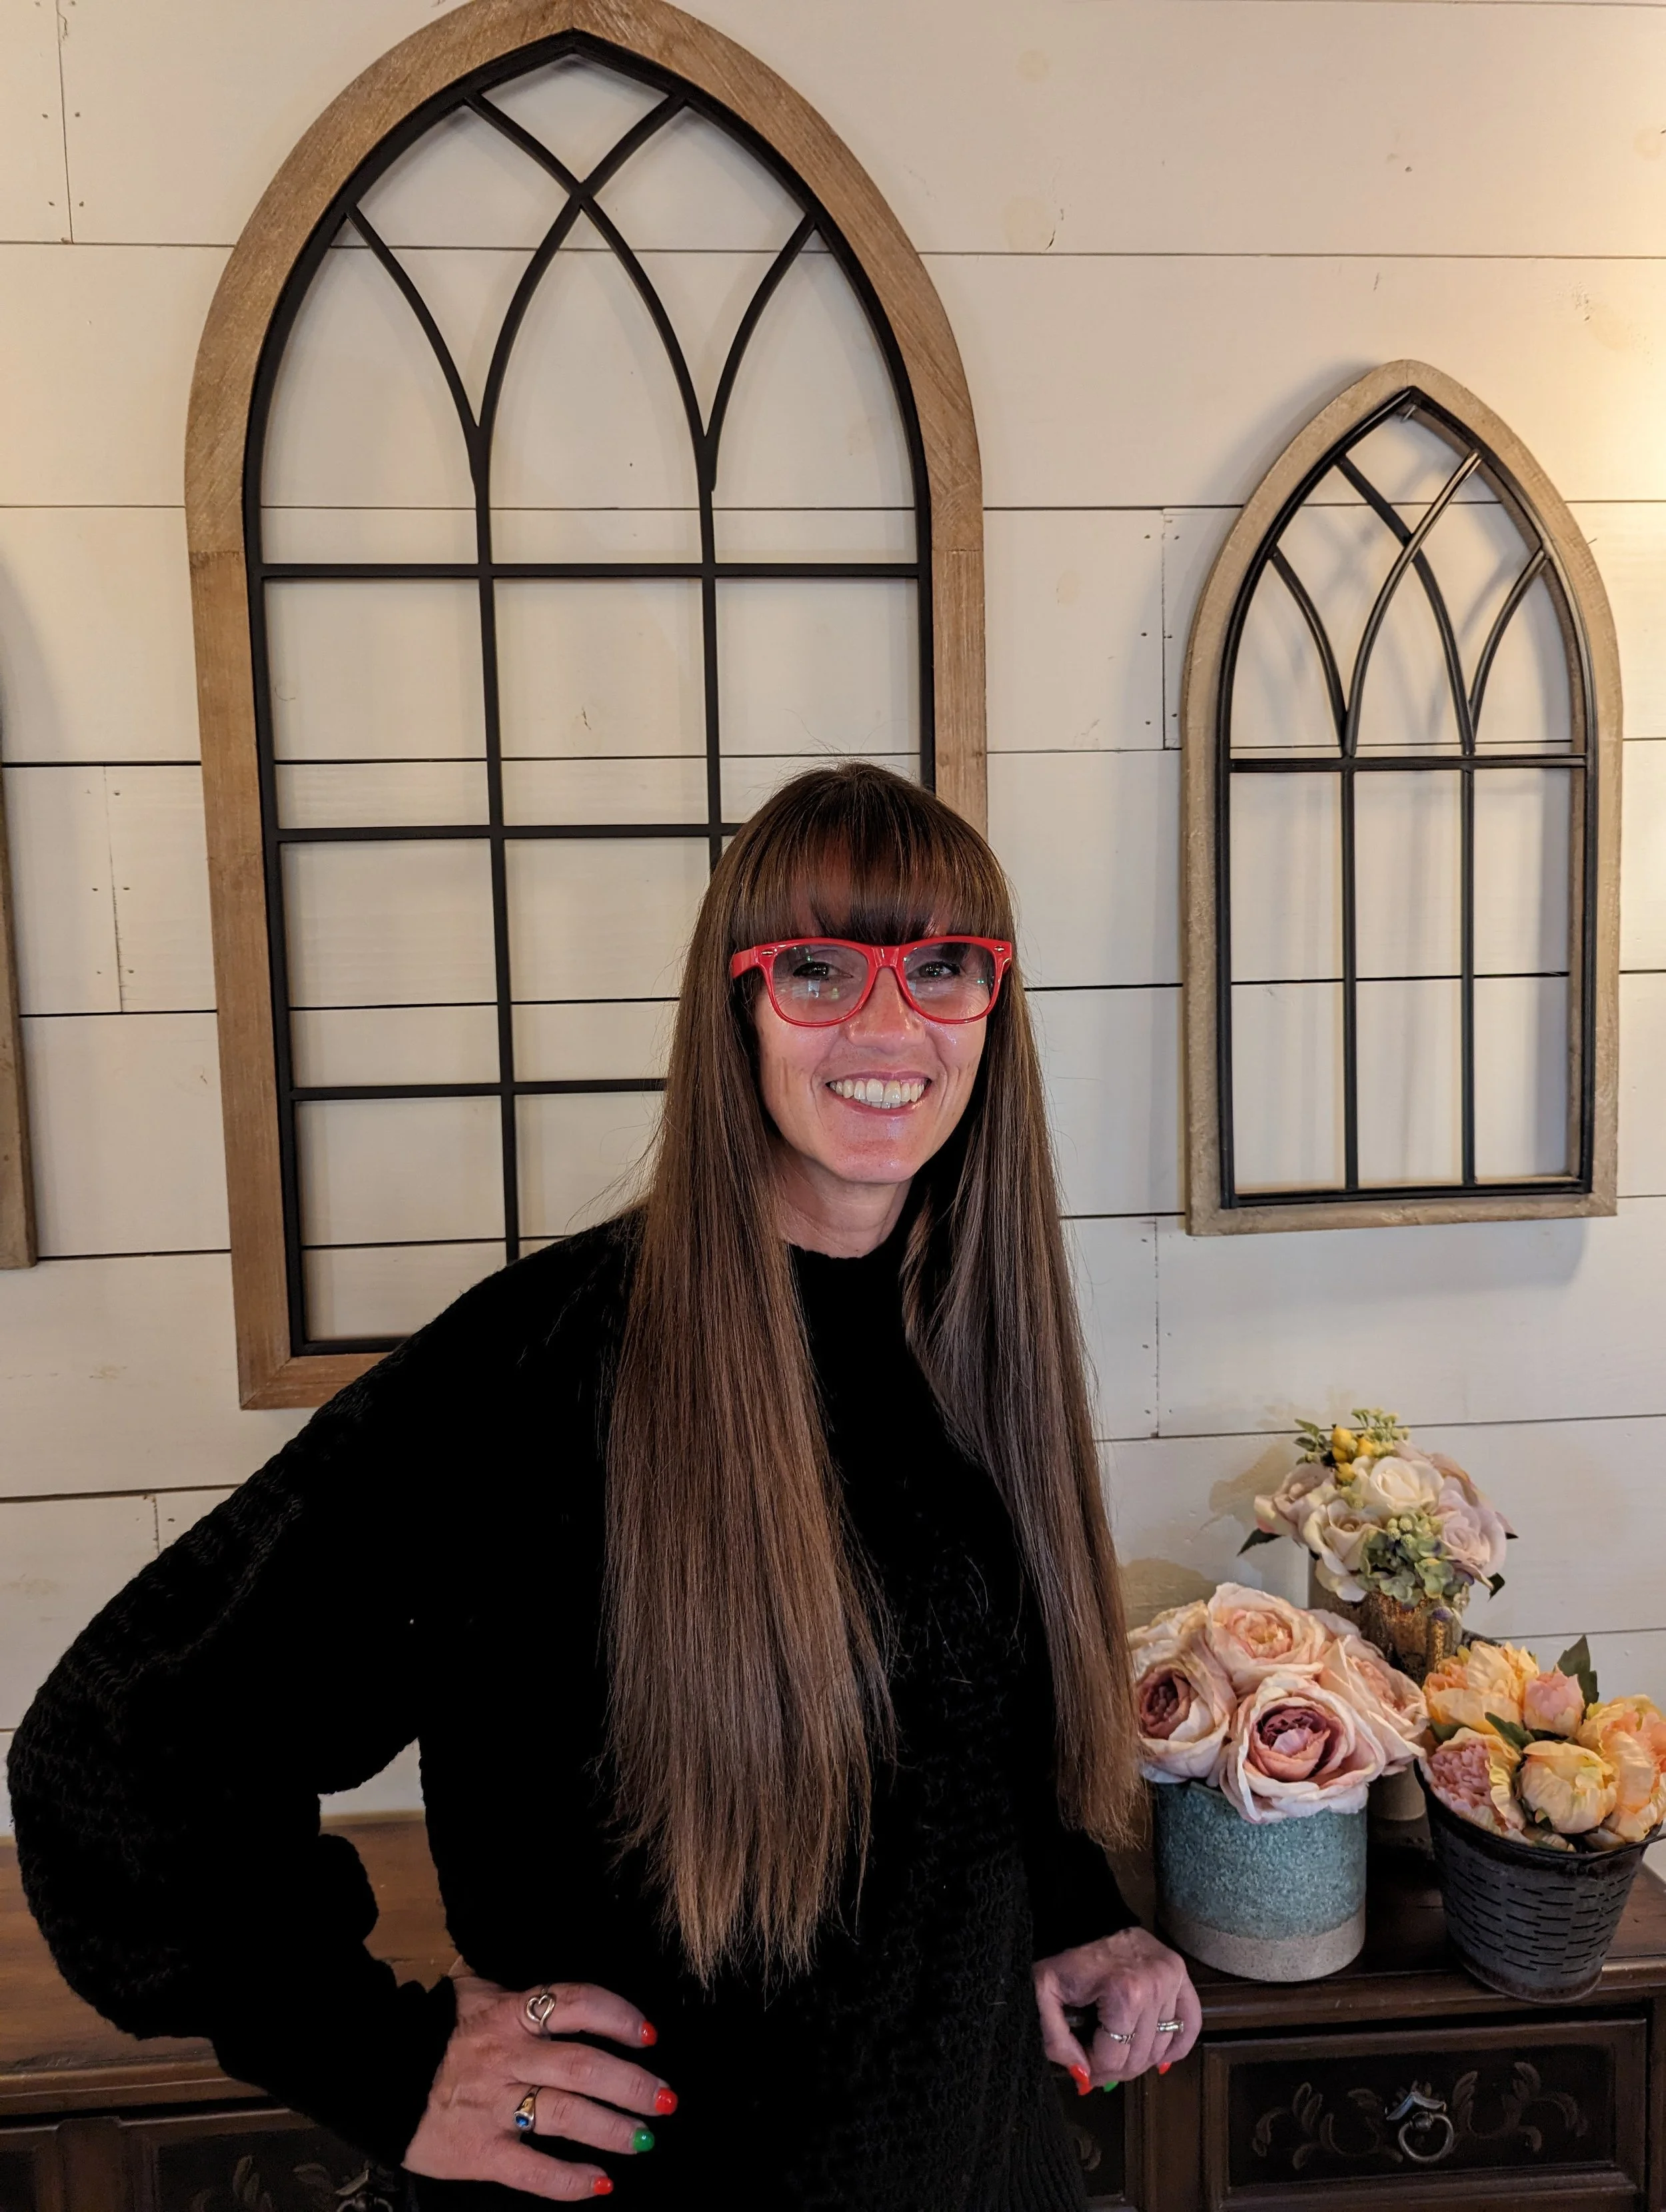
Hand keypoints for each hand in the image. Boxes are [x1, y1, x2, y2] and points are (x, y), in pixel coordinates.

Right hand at [404, 1975, 674, 2199]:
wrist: (374, 2074)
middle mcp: (507, 2055)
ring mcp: (493, 2105)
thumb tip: (560, 1990)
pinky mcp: (477, 2152)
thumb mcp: (472, 1992)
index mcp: (509, 2011)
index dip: (618, 2017)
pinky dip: (567, 2181)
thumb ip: (516, 1989)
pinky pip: (530, 2170)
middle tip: (665, 2099)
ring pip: (565, 2115)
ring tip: (644, 2139)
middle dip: (632, 2084)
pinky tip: (600, 2184)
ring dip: (612, 2129)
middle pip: (582, 2066)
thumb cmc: (433, 2032)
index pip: (576, 2004)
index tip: (649, 2035)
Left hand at [1032, 1926, 1200, 2090]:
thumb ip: (1056, 2040)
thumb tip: (1084, 2076)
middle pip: (1139, 2057)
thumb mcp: (1043, 1994)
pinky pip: (1190, 2021)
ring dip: (1140, 2057)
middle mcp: (1154, 1987)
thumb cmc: (1062, 1955)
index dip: (1093, 2070)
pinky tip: (1162, 2057)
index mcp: (1124, 1993)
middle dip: (1115, 2067)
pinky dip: (1178, 2044)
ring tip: (1119, 2050)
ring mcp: (1171, 1979)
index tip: (1081, 2064)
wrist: (1083, 1916)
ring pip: (1162, 2046)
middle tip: (1098, 2062)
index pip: (1114, 2060)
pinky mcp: (1179, 1973)